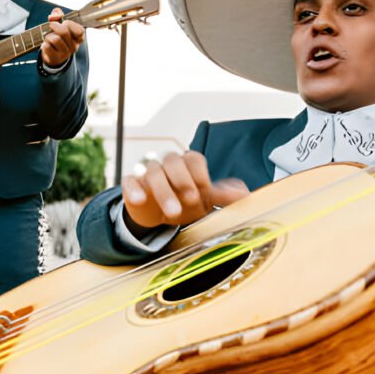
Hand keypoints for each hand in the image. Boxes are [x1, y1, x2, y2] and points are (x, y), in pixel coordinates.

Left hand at [40, 8, 84, 67]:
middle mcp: (74, 47)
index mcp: (78, 38)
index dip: (69, 23)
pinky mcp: (55, 58)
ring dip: (48, 35)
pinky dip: (44, 44)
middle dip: (54, 25)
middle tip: (51, 26)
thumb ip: (58, 16)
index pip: (79, 30)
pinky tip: (47, 45)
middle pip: (64, 31)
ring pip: (55, 39)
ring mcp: (65, 54)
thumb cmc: (58, 37)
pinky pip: (47, 46)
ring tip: (48, 37)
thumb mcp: (60, 24)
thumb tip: (54, 15)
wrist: (52, 55)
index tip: (64, 22)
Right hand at [122, 151, 249, 231]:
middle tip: (192, 201)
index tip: (205, 192)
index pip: (194, 159)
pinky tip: (140, 200)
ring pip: (153, 173)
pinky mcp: (133, 184)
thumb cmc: (185, 202)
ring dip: (164, 192)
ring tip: (173, 213)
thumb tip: (244, 194)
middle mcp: (168, 164)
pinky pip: (130, 181)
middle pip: (173, 162)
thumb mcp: (205, 200)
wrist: (158, 214)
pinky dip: (134, 189)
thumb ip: (223, 196)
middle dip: (183, 181)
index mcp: (187, 163)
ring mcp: (149, 173)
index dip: (200, 174)